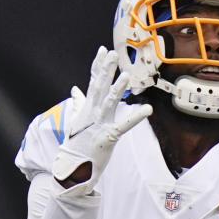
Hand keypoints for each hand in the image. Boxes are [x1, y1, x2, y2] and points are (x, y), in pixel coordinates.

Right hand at [52, 46, 151, 195]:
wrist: (71, 167)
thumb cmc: (76, 144)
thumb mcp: (76, 120)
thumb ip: (79, 103)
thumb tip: (75, 89)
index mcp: (87, 108)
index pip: (93, 82)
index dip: (98, 65)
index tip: (102, 50)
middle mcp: (92, 113)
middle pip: (100, 87)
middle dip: (106, 70)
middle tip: (112, 54)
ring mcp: (99, 124)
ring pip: (109, 102)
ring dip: (118, 89)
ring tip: (127, 75)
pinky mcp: (108, 137)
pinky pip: (124, 125)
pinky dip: (136, 117)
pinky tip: (147, 109)